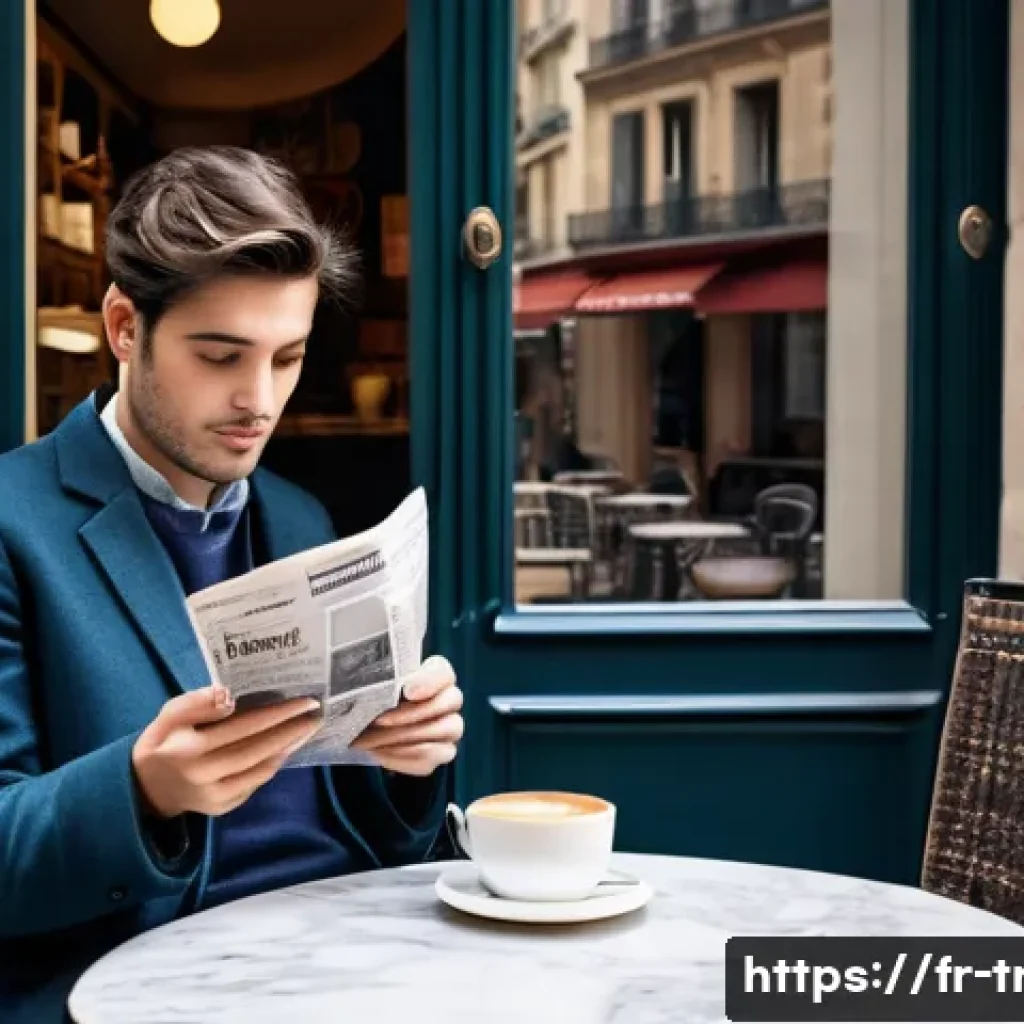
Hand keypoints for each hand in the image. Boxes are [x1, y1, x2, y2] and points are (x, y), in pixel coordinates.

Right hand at [132, 687, 321, 818]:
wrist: (145, 789)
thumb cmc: (163, 743)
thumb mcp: (168, 716)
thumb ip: (195, 703)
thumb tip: (228, 695)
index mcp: (189, 748)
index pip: (243, 726)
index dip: (277, 713)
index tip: (304, 700)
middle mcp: (203, 775)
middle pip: (258, 748)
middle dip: (291, 729)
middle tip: (316, 712)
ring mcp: (214, 796)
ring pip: (261, 769)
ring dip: (288, 748)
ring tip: (308, 729)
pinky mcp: (221, 808)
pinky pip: (255, 784)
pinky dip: (273, 765)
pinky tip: (286, 749)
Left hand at [352, 655, 462, 775]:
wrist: (360, 724)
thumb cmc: (366, 698)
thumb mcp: (367, 683)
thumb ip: (375, 679)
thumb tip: (370, 683)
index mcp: (434, 674)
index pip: (445, 671)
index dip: (430, 680)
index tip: (407, 691)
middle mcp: (449, 699)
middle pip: (451, 700)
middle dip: (412, 713)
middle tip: (380, 720)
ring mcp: (450, 728)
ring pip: (447, 730)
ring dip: (406, 737)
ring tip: (373, 740)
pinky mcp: (441, 753)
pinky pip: (431, 759)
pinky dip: (403, 757)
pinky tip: (379, 753)